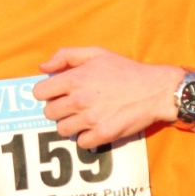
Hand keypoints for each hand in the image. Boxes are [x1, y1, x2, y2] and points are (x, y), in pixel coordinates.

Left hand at [35, 47, 182, 149]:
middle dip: (58, 109)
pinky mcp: (102, 134)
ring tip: (84, 117)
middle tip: (73, 105)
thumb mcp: (97, 53)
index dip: (46, 92)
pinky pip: (81, 142)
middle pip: (48, 113)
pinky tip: (95, 127)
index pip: (39, 92)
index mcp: (74, 78)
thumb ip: (66, 56)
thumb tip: (42, 67)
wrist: (155, 90)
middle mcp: (79, 100)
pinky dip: (86, 137)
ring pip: (62, 130)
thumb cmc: (126, 70)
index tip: (57, 93)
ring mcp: (90, 119)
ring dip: (70, 124)